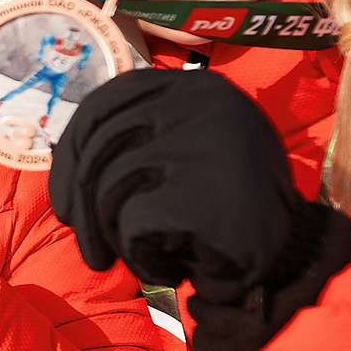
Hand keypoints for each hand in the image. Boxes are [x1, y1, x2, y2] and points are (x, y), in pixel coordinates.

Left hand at [47, 69, 350, 350]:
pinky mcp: (201, 188)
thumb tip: (61, 154)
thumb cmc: (224, 214)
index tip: (64, 203)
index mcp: (197, 85)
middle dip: (80, 203)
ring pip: (110, 185)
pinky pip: (133, 224)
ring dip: (115, 235)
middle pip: (100, 143)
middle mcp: (202, 100)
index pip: (105, 103)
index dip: (72, 154)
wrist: (289, 264)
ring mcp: (203, 141)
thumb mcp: (185, 153)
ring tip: (149, 256)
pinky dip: (143, 256)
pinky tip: (177, 265)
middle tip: (90, 253)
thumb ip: (136, 139)